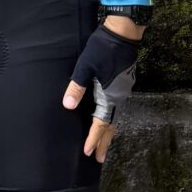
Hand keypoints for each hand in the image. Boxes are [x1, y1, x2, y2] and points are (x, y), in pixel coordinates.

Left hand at [63, 17, 144, 159]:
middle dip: (103, 142)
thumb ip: (76, 87)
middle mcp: (118, 97)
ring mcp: (122, 90)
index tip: (88, 153)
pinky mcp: (122, 83)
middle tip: (99, 159)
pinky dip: (110, 118)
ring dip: (107, 131)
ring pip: (114, 116)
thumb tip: (68, 106)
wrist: (123, 33)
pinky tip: (106, 117)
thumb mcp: (85, 66)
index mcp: (110, 96)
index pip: (101, 123)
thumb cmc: (103, 48)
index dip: (94, 139)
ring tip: (102, 143)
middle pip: (111, 125)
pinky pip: (116, 107)